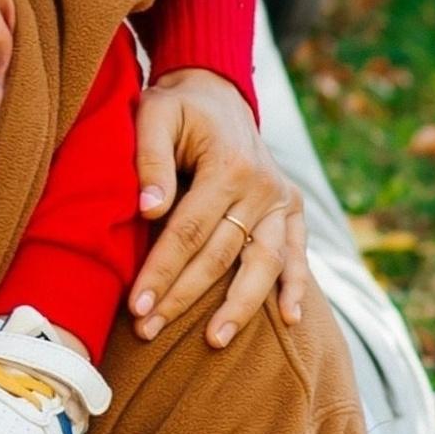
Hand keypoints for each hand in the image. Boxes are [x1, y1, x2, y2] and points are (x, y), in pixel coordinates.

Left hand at [125, 69, 309, 351]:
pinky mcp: (291, 208)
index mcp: (228, 164)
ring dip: (240, 306)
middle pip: (219, 255)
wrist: (218, 92)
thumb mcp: (156, 113)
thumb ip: (151, 158)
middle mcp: (261, 186)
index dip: (162, 270)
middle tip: (149, 330)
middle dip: (183, 296)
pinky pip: (297, 253)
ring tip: (215, 341)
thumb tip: (149, 209)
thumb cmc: (178, 107)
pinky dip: (296, 285)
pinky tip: (290, 320)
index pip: (188, 231)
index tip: (137, 305)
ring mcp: (280, 199)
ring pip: (263, 263)